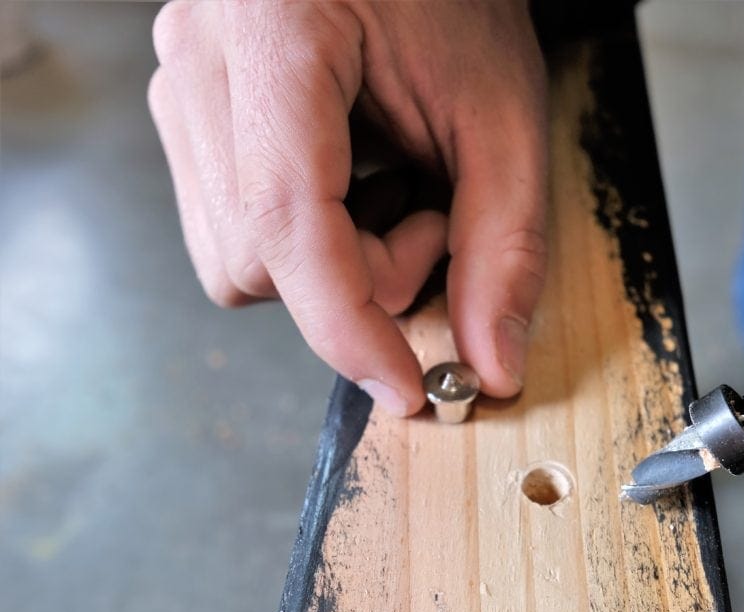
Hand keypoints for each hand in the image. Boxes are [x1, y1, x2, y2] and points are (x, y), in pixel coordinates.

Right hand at [149, 0, 546, 415]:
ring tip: (392, 189)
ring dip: (335, 263)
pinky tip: (353, 184)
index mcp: (270, 34)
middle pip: (258, 261)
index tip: (405, 388)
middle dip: (362, 276)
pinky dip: (308, 242)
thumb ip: (505, 245)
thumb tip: (490, 364)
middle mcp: (199, 61)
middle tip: (432, 218)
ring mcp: (182, 87)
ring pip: (238, 261)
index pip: (286, 222)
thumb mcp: (501, 114)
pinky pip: (235, 232)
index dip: (347, 327)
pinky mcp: (193, 114)